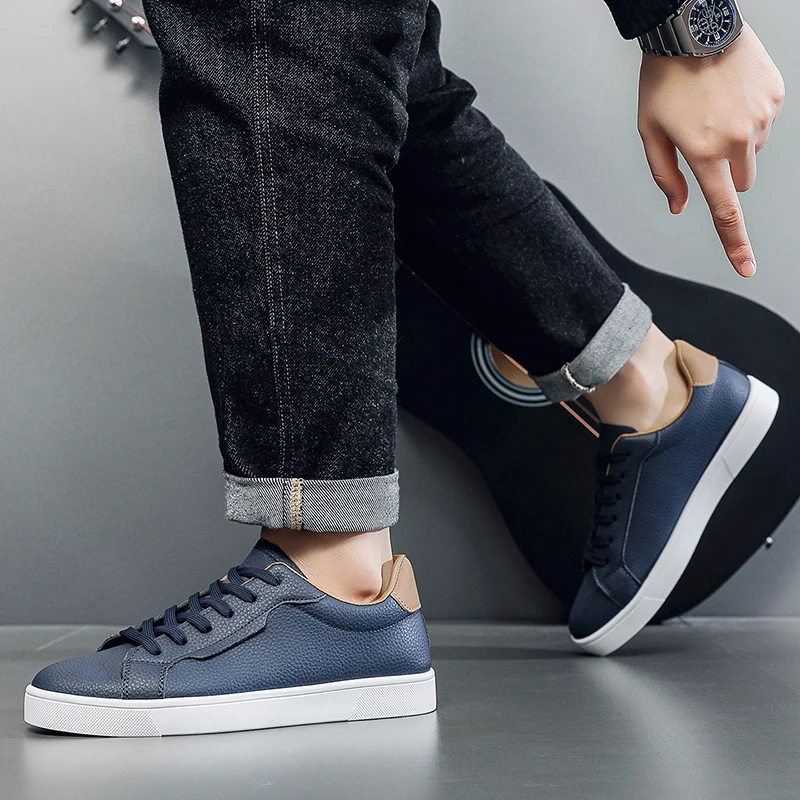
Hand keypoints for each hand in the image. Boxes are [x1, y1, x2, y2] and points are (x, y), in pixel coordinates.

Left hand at [638, 23, 784, 276]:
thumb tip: (679, 206)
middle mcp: (740, 139)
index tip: (746, 268)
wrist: (692, 27)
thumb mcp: (650, 133)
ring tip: (714, 108)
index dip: (735, 244)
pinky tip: (730, 94)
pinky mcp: (776, 96)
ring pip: (754, 152)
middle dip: (725, 172)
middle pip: (742, 181)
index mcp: (705, 153)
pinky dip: (749, 117)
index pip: (725, 211)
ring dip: (737, 142)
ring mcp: (762, 117)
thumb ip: (665, 175)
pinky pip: (765, 123)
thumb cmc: (664, 81)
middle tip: (703, 141)